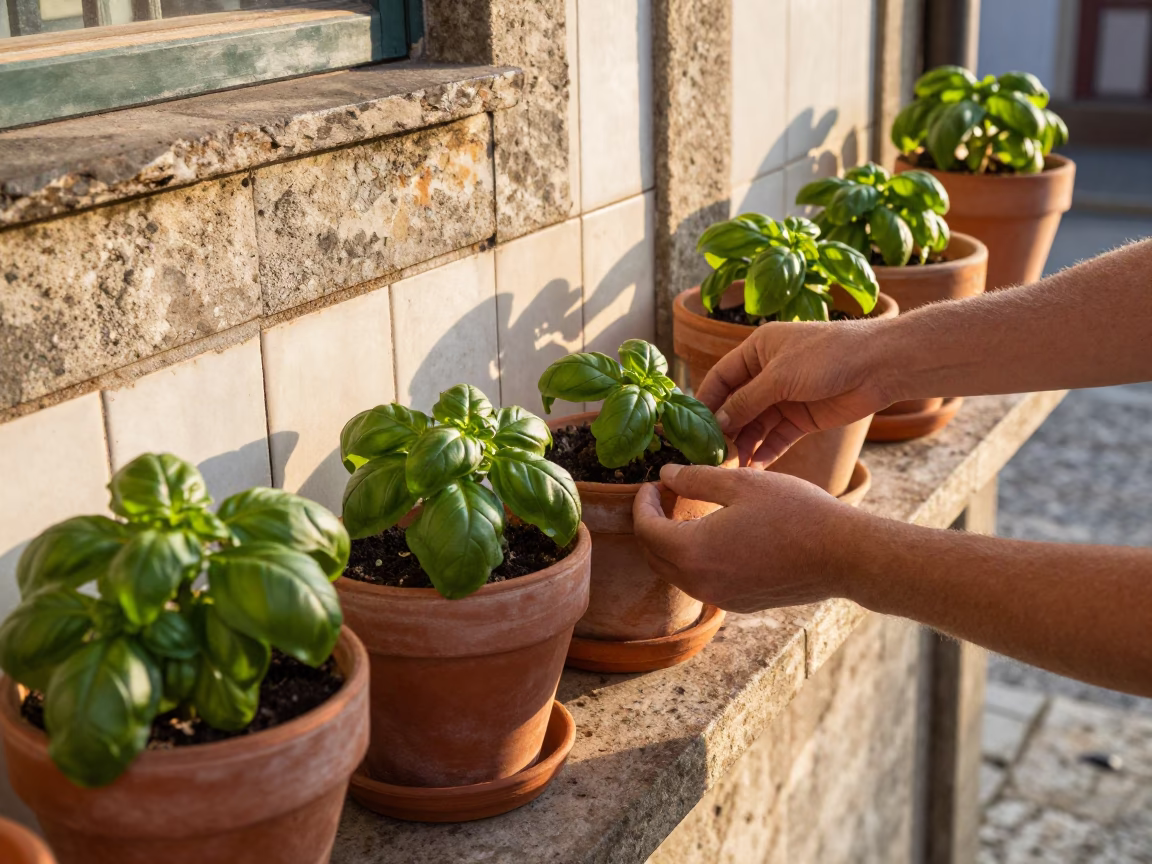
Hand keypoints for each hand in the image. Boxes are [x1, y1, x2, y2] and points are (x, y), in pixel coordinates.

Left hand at [631, 463, 863, 612]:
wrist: (843, 555)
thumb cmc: (795, 512)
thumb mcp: (741, 484)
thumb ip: (695, 479)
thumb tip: (665, 475)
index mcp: (694, 551)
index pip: (646, 529)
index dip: (642, 503)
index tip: (652, 483)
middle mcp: (701, 582)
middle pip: (654, 555)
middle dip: (650, 524)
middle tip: (662, 496)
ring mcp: (720, 597)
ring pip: (675, 572)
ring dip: (670, 543)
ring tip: (684, 513)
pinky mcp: (739, 603)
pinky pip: (701, 582)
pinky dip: (693, 559)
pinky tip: (711, 536)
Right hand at [694, 319, 890, 466]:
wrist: (879, 366)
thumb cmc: (828, 355)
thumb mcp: (780, 376)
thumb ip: (747, 401)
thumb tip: (719, 423)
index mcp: (758, 350)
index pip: (721, 377)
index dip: (706, 401)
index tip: (691, 427)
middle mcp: (768, 373)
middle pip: (736, 405)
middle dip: (724, 429)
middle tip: (710, 454)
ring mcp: (785, 397)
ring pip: (755, 425)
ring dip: (743, 444)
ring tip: (731, 465)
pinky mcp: (802, 418)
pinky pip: (777, 438)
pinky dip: (766, 452)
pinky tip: (754, 467)